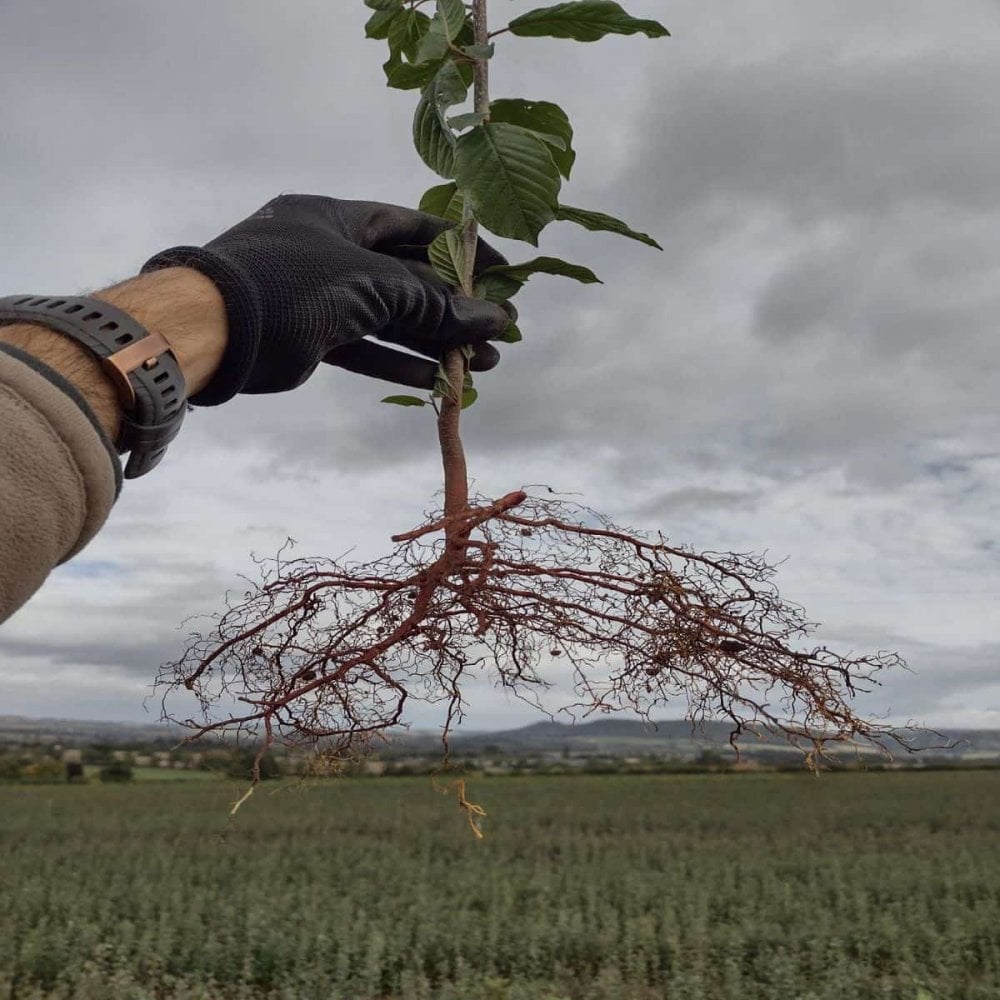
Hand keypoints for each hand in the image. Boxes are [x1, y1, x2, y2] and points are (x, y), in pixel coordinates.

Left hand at [139, 195, 514, 405]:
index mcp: (337, 218)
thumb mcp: (369, 286)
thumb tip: (493, 319)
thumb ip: (432, 305)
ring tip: (479, 366)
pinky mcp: (309, 336)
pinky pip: (364, 347)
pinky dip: (397, 363)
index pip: (411, 226)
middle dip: (453, 307)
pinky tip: (434, 380)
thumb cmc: (287, 285)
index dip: (459, 249)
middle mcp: (328, 250)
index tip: (500, 271)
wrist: (210, 332)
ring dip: (432, 341)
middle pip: (405, 277)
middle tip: (498, 332)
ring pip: (388, 318)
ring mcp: (318, 295)